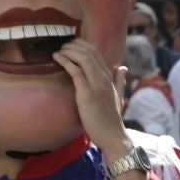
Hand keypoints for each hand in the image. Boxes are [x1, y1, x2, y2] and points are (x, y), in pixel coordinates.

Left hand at [53, 40, 129, 158]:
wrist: (112, 135)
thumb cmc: (112, 118)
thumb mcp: (118, 96)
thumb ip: (119, 81)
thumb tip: (123, 67)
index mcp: (109, 76)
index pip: (96, 52)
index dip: (81, 44)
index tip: (70, 45)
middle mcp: (104, 78)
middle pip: (89, 51)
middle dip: (73, 45)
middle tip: (62, 47)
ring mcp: (96, 85)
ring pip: (83, 58)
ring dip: (68, 51)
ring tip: (58, 51)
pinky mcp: (86, 94)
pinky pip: (75, 72)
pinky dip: (65, 61)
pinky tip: (56, 58)